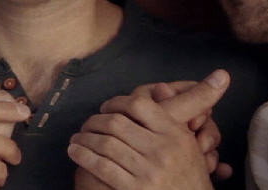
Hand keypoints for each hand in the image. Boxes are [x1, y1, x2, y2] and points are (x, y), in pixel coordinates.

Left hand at [69, 69, 229, 189]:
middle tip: (87, 124)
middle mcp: (163, 151)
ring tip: (77, 138)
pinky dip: (84, 156)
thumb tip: (159, 86)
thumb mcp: (191, 147)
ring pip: (106, 143)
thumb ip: (174, 118)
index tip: (106, 107)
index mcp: (176, 135)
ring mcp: (149, 172)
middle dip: (95, 121)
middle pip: (118, 123)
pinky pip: (102, 167)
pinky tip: (76, 153)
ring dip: (85, 138)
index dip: (117, 102)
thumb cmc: (188, 180)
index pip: (139, 105)